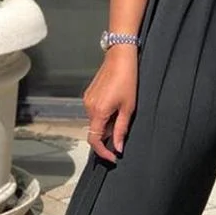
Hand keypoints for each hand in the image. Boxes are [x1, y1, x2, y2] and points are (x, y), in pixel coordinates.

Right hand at [83, 46, 137, 162]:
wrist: (120, 57)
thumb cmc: (127, 80)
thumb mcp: (128, 108)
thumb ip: (121, 130)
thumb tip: (118, 147)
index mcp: (98, 112)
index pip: (94, 140)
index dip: (103, 151)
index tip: (113, 157)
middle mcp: (88, 107)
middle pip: (95, 130)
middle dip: (108, 135)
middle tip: (123, 130)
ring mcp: (87, 100)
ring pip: (95, 121)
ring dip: (106, 124)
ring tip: (122, 113)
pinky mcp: (89, 94)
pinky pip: (94, 111)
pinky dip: (104, 115)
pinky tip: (116, 106)